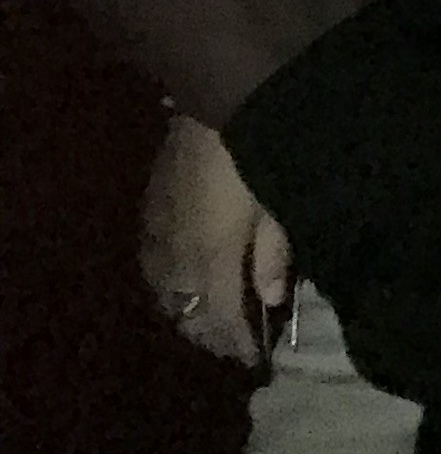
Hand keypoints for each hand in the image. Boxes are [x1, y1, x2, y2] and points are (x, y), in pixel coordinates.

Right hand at [138, 112, 292, 367]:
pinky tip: (182, 283)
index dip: (239, 344)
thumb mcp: (277, 200)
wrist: (220, 93)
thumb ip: (273, 253)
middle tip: (237, 343)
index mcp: (212, 255)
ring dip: (187, 312)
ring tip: (211, 320)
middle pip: (189, 312)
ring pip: (165, 293)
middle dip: (212, 335)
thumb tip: (270, 300)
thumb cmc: (256, 148)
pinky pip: (152, 264)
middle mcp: (177, 253)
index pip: (222, 318)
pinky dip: (167, 284)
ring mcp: (159, 230)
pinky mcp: (150, 208)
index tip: (258, 360)